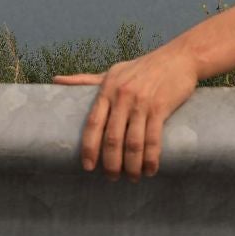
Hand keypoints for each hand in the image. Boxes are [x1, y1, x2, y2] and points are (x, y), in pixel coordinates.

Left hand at [55, 46, 199, 179]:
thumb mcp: (112, 72)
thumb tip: (55, 80)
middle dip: (111, 163)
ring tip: (131, 177)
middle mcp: (122, 96)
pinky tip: (150, 170)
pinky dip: (150, 159)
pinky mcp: (160, 107)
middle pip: (111, 138)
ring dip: (131, 166)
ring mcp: (141, 102)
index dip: (89, 147)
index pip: (92, 123)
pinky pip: (153, 139)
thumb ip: (86, 80)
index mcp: (107, 89)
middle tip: (111, 178)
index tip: (87, 166)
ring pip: (132, 142)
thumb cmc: (142, 67)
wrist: (178, 57)